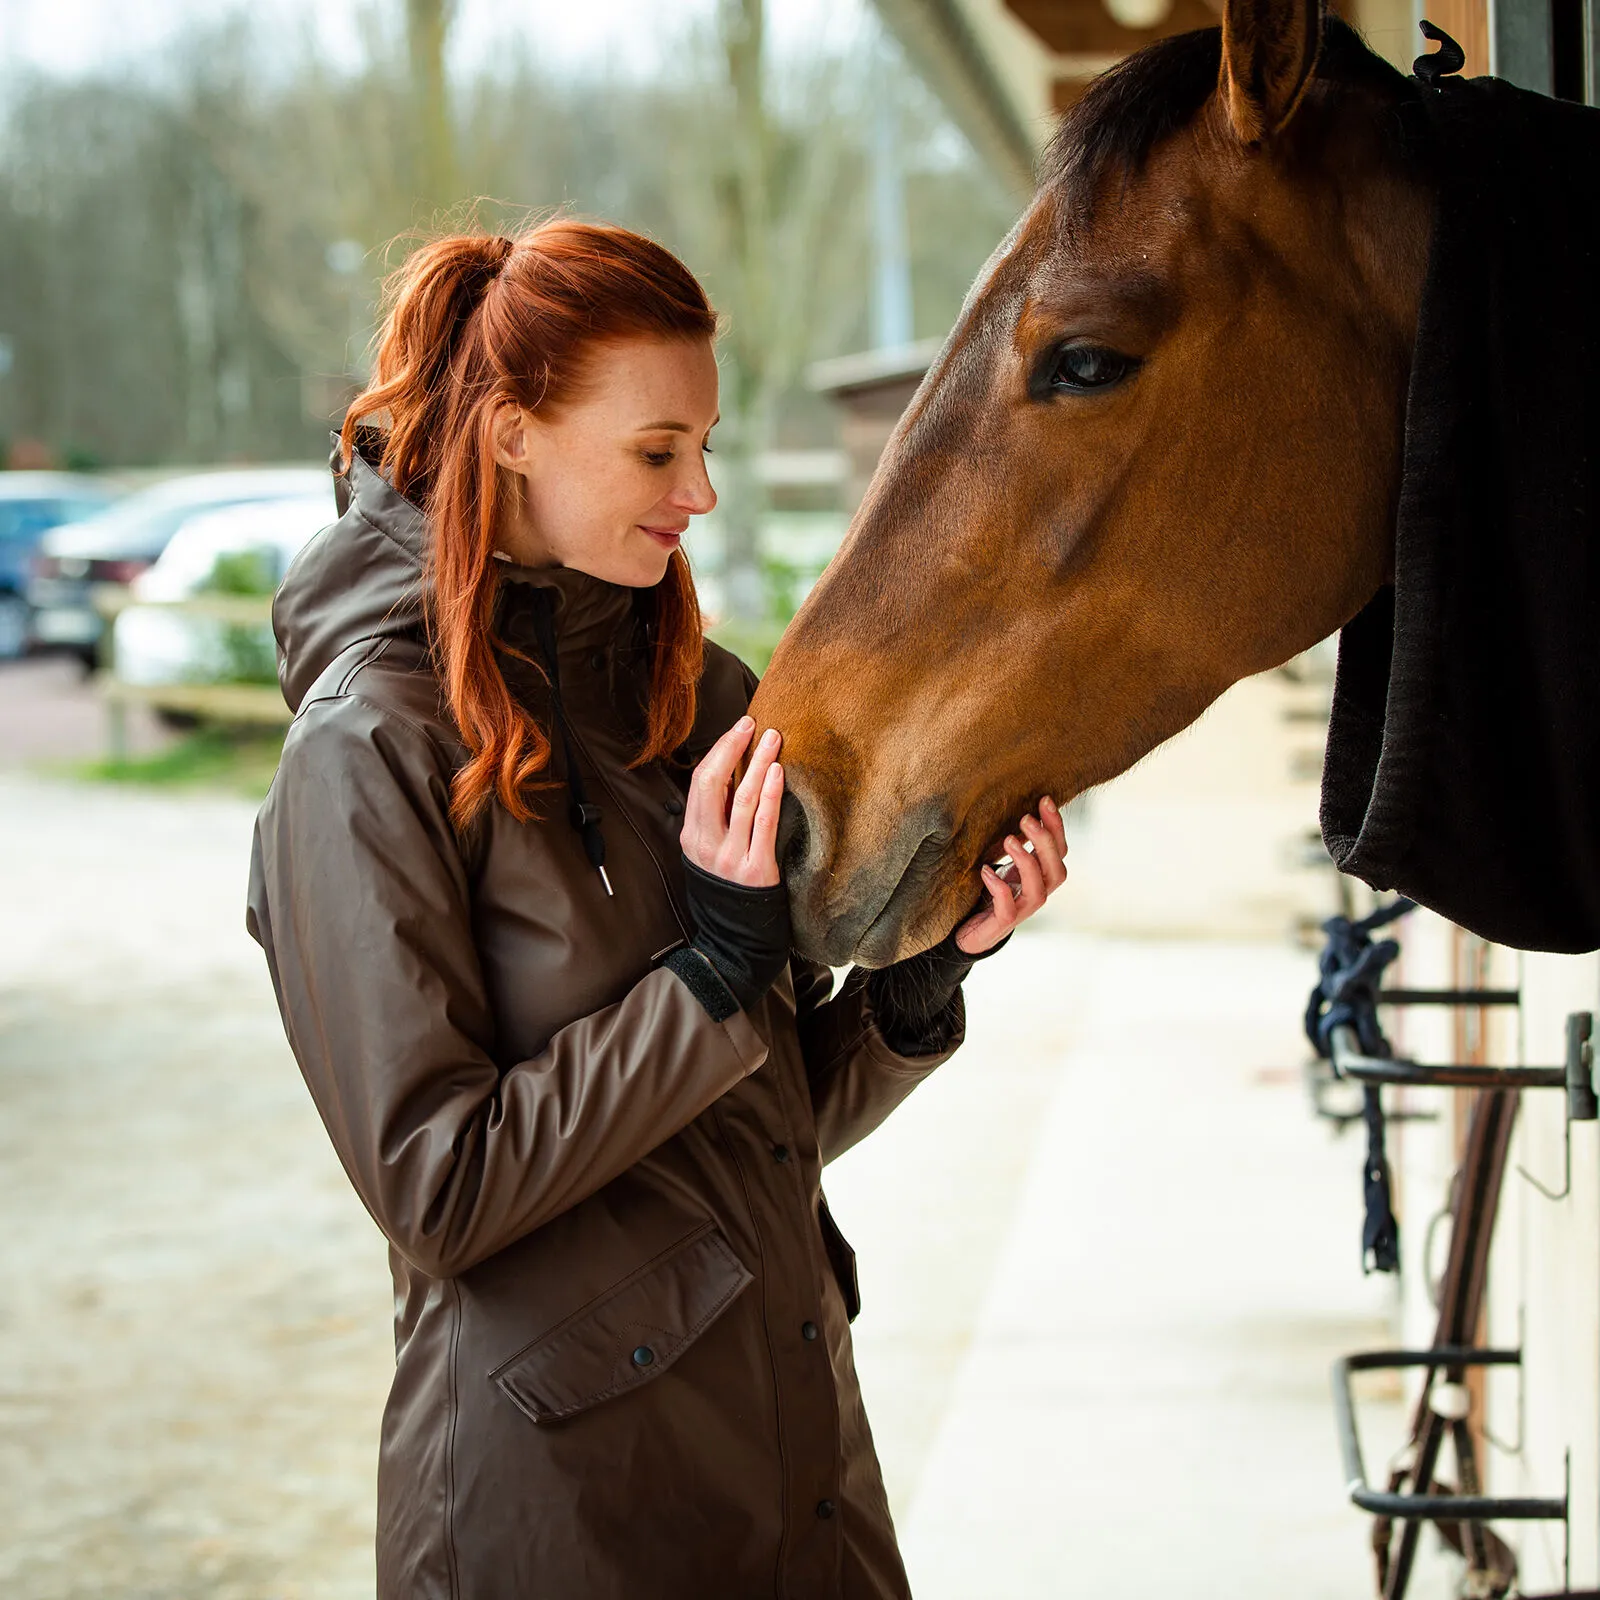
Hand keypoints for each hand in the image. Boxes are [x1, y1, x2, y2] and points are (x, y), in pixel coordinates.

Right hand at [682, 716, 784, 886]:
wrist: (736, 932)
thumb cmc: (727, 884)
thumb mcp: (709, 850)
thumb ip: (715, 817)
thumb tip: (733, 772)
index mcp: (692, 836)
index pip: (701, 782)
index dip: (719, 751)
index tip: (738, 729)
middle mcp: (706, 844)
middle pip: (713, 784)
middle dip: (732, 748)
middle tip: (751, 724)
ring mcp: (729, 857)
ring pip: (741, 799)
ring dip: (758, 763)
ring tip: (773, 739)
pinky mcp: (755, 868)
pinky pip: (763, 823)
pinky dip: (770, 794)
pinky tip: (777, 772)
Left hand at [954, 797, 1068, 954]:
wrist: (972, 928)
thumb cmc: (991, 890)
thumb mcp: (1005, 862)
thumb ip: (1016, 842)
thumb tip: (1020, 806)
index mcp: (1041, 874)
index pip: (1059, 849)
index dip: (1056, 826)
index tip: (1045, 800)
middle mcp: (1038, 892)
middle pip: (1056, 869)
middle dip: (1045, 842)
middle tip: (1026, 818)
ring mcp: (1023, 909)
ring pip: (1038, 890)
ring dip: (1026, 862)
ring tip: (1008, 840)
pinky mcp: (1003, 923)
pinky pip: (1008, 909)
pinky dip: (999, 889)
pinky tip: (986, 871)